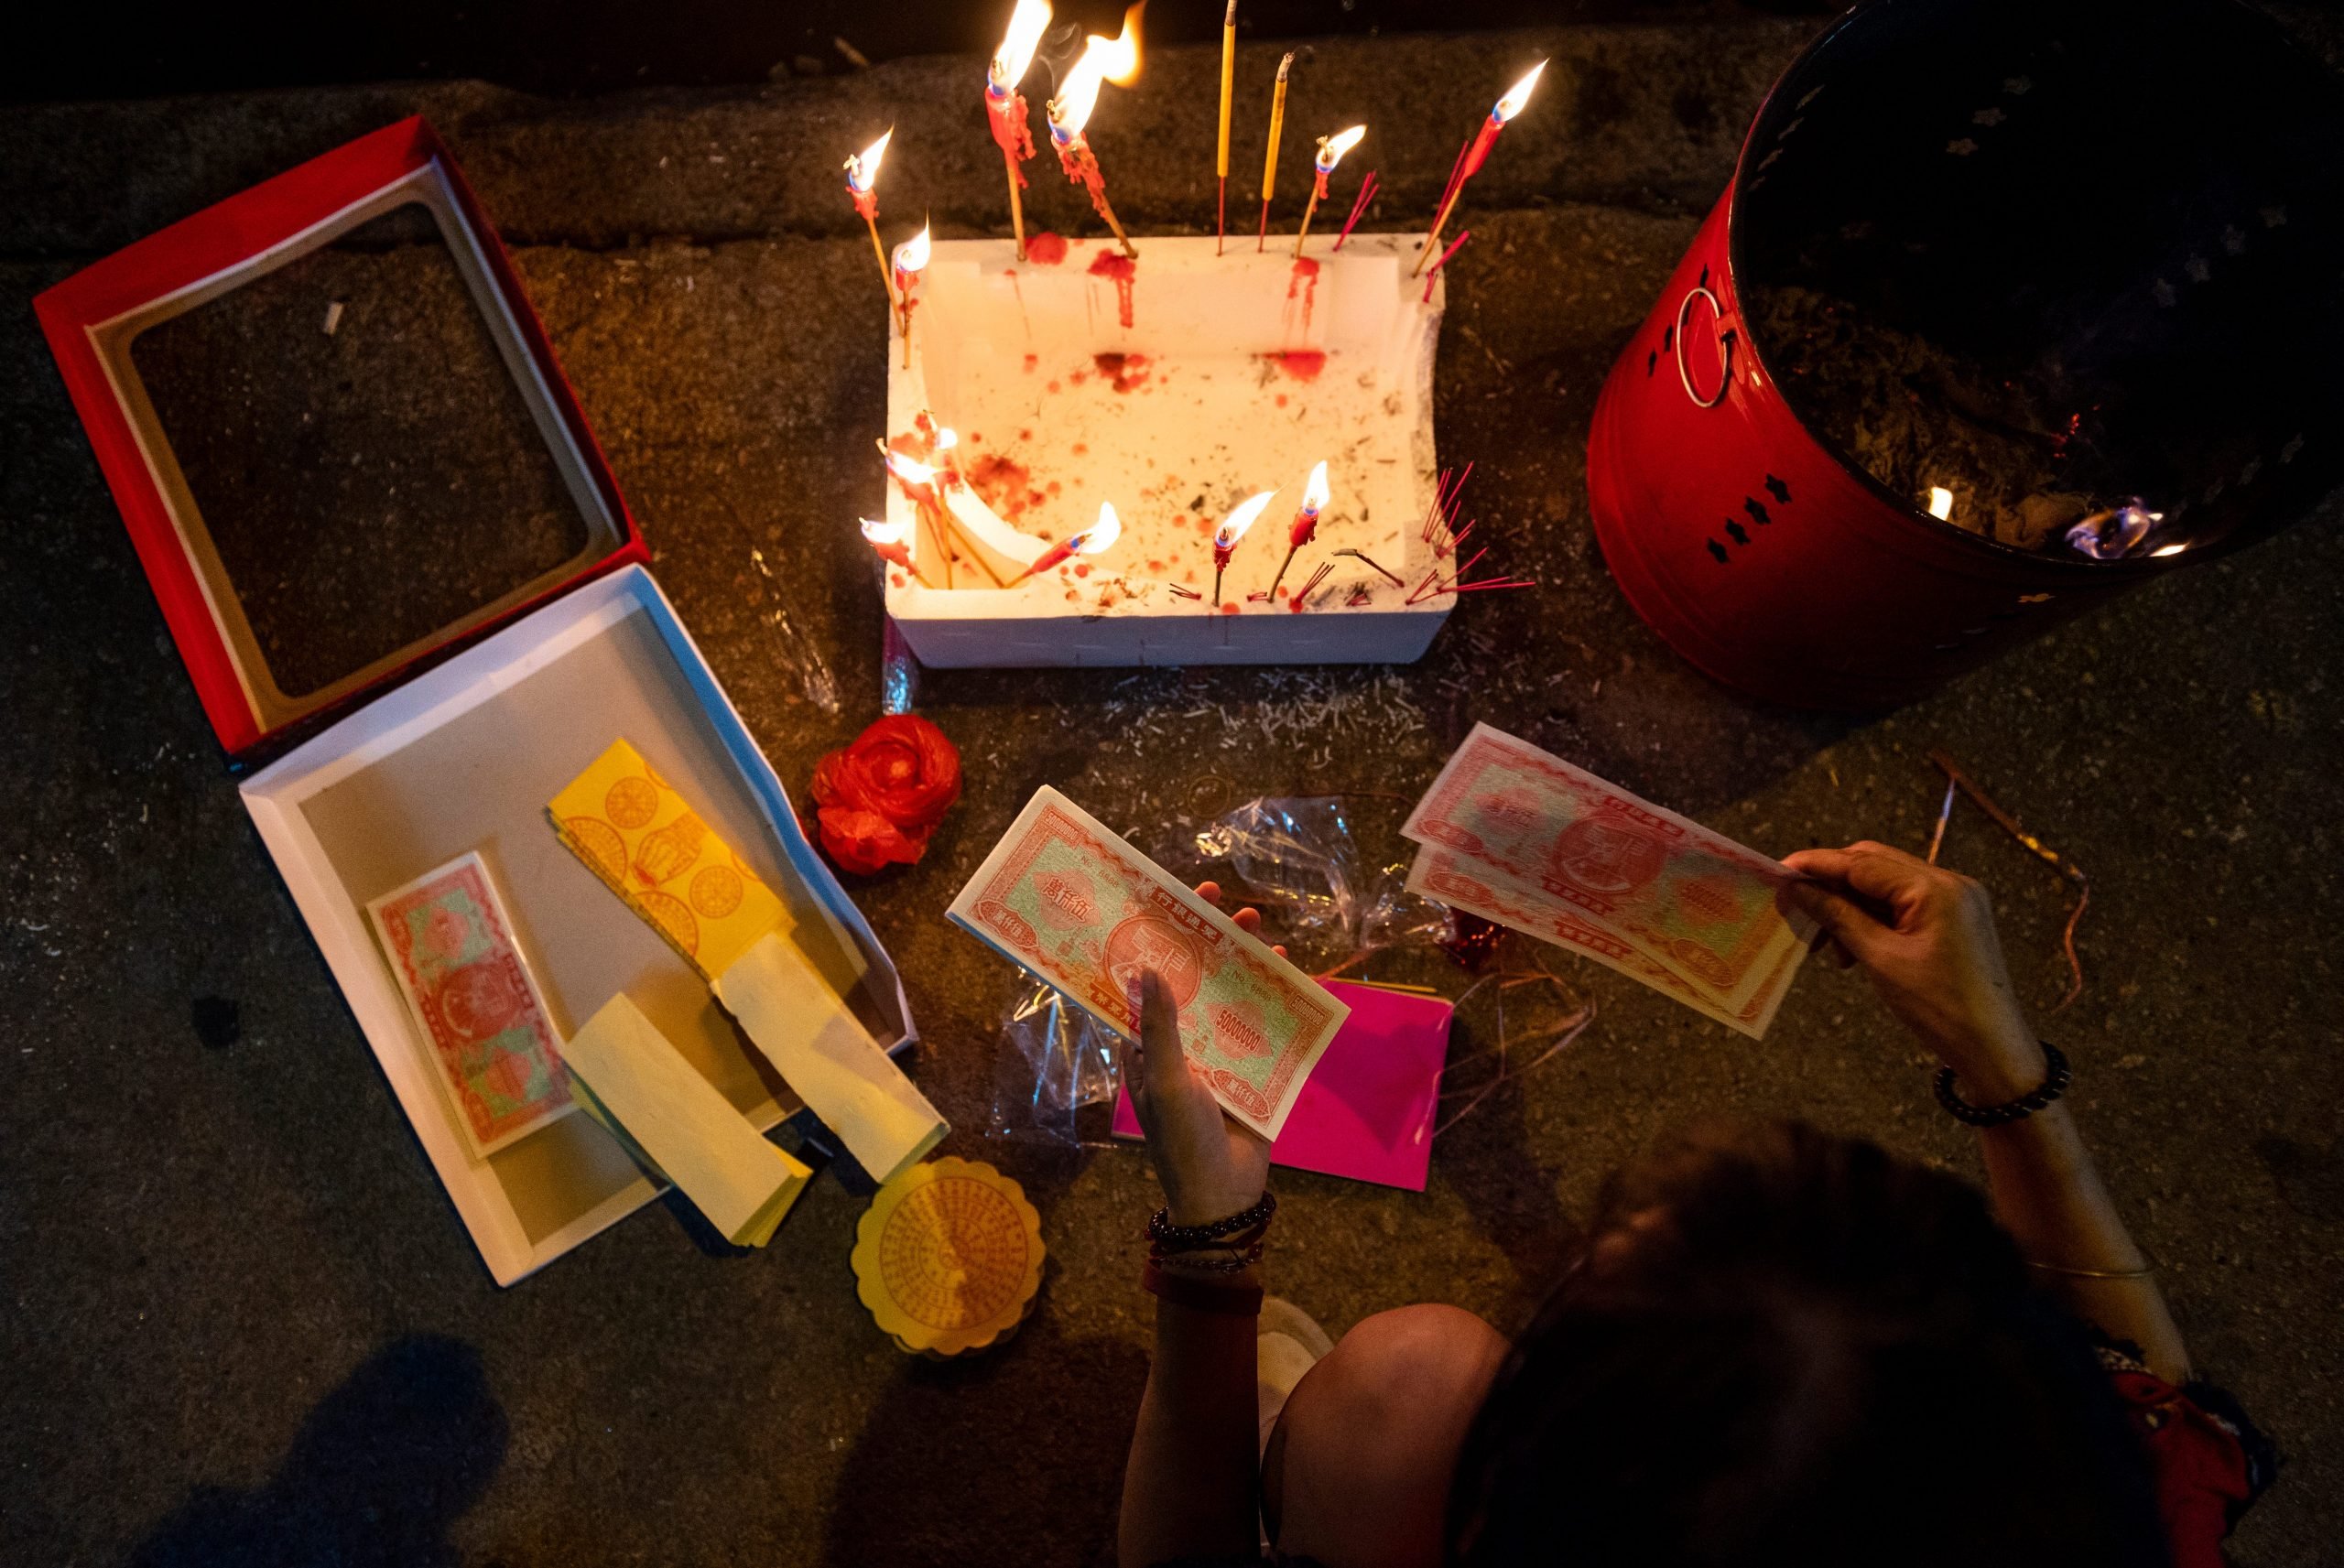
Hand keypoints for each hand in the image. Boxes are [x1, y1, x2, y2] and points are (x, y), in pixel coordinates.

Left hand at [1117, 882, 1281, 1227]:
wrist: (1223, 1195)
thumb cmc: (1182, 1139)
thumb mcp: (1167, 1080)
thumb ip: (1160, 1027)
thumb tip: (1145, 968)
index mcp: (1147, 1046)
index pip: (1149, 982)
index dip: (1159, 941)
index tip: (1172, 903)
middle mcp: (1180, 1043)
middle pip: (1194, 979)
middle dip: (1209, 941)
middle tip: (1228, 902)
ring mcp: (1216, 1055)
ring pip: (1229, 996)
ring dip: (1243, 962)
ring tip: (1261, 928)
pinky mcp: (1249, 1071)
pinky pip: (1259, 1026)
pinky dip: (1271, 997)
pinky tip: (1286, 972)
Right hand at [1781, 841, 2047, 1101]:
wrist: (1993, 1048)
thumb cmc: (1937, 1007)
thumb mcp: (1880, 959)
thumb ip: (1838, 916)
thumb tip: (1797, 888)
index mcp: (1935, 887)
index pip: (1862, 862)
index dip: (1817, 864)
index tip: (1779, 871)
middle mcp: (1949, 882)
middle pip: (1874, 865)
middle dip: (1832, 885)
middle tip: (1795, 908)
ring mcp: (1955, 899)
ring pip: (1886, 885)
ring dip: (1850, 906)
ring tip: (1826, 945)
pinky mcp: (1955, 918)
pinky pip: (1903, 905)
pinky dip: (1873, 919)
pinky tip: (1853, 949)